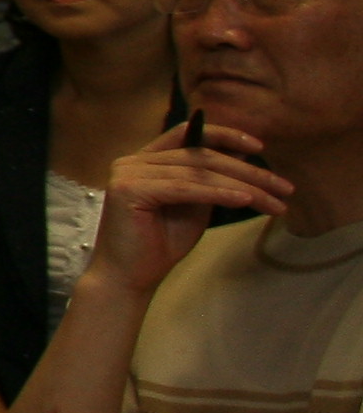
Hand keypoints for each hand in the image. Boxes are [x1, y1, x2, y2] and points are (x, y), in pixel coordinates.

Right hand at [92, 119, 283, 297]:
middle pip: (200, 156)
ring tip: (274, 200)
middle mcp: (133, 161)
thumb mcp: (195, 205)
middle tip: (284, 187)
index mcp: (145, 160)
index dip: (223, 135)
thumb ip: (210, 181)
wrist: (130, 277)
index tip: (259, 145)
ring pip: (197, 173)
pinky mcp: (129, 190)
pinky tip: (246, 201)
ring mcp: (128, 173)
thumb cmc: (160, 244)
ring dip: (242, 186)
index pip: (185, 134)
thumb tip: (242, 155)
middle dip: (247, 171)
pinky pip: (185, 188)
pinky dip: (219, 193)